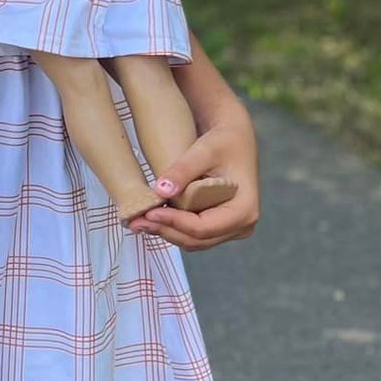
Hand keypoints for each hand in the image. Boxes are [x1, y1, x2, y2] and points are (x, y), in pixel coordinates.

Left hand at [128, 115, 259, 251]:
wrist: (234, 139)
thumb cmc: (224, 142)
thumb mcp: (204, 151)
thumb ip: (183, 170)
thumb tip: (161, 190)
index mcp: (244, 209)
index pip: (204, 227)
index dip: (174, 223)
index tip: (150, 213)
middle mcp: (243, 224)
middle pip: (198, 239)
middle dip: (165, 231)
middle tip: (136, 221)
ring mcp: (232, 228)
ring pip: (194, 241)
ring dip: (167, 232)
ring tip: (139, 221)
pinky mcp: (221, 226)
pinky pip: (195, 234)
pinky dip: (174, 228)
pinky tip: (154, 218)